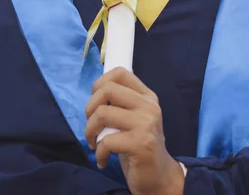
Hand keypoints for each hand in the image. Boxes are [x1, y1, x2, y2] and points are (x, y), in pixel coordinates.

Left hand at [85, 67, 184, 194]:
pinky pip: (106, 141)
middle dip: (90, 108)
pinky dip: (99, 153)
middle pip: (107, 90)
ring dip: (90, 131)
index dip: (100, 83)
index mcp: (147, 96)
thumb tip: (96, 92)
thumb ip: (121, 102)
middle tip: (92, 126)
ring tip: (94, 143)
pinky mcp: (140, 144)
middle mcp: (148, 105)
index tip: (96, 103)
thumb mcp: (134, 118)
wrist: (159, 176)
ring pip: (103, 113)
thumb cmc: (139, 145)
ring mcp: (146, 123)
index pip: (120, 73)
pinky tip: (103, 160)